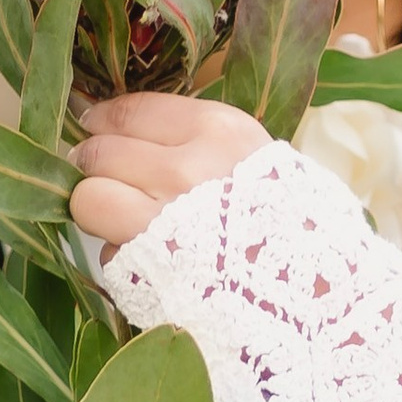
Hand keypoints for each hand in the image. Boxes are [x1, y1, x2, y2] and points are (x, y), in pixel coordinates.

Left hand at [69, 94, 270, 250]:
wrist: (313, 290)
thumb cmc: (284, 222)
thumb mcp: (252, 157)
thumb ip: (193, 139)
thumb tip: (121, 130)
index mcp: (218, 133)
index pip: (132, 112)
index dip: (103, 119)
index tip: (93, 123)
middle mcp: (186, 172)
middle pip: (101, 152)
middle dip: (94, 163)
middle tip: (101, 172)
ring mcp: (161, 222)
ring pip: (89, 199)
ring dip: (97, 207)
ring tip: (120, 215)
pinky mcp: (147, 269)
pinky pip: (111, 252)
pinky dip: (123, 254)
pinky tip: (155, 258)